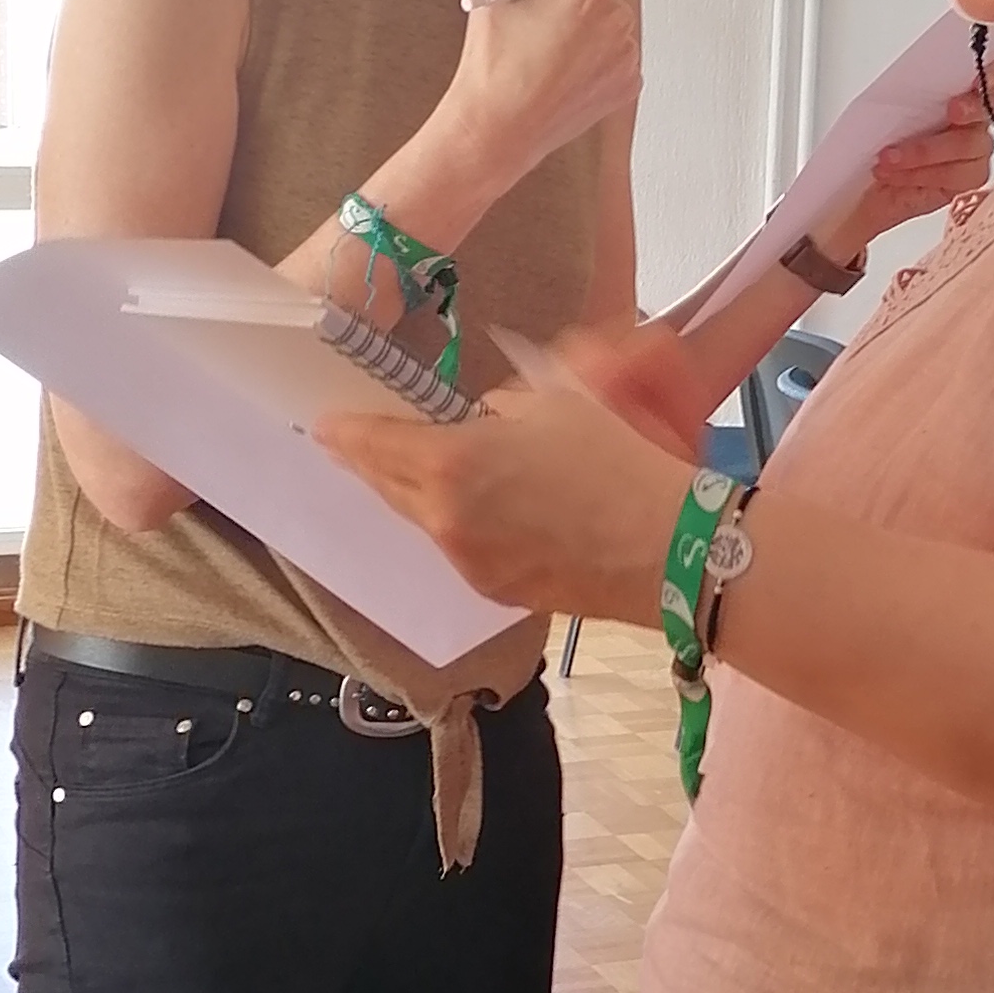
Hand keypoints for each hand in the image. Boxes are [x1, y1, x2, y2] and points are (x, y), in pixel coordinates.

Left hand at [321, 381, 693, 619]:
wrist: (670, 548)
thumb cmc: (618, 461)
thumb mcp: (560, 401)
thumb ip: (504, 405)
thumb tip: (488, 416)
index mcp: (450, 465)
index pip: (374, 445)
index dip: (344, 433)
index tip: (323, 426)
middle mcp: (445, 522)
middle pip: (388, 488)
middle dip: (373, 464)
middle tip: (360, 445)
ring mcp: (468, 564)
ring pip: (423, 521)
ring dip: (418, 496)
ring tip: (431, 473)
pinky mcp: (496, 591)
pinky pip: (459, 549)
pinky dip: (459, 526)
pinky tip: (486, 510)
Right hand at [440, 0, 641, 191]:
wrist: (497, 130)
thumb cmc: (491, 67)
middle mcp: (616, 20)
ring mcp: (626, 54)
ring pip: (610, 13)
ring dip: (584, 12)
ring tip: (543, 35)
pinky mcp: (627, 83)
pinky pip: (616, 48)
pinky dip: (594, 46)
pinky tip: (558, 60)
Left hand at [811, 50, 993, 265]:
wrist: (861, 178)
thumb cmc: (877, 135)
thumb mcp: (887, 101)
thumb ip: (916, 84)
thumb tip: (924, 71)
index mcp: (961, 87)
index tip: (977, 78)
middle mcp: (975, 117)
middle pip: (991, 107)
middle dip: (971, 107)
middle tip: (950, 110)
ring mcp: (976, 150)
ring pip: (971, 145)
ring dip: (926, 150)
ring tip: (888, 157)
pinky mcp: (968, 179)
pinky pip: (958, 176)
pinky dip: (921, 174)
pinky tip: (896, 174)